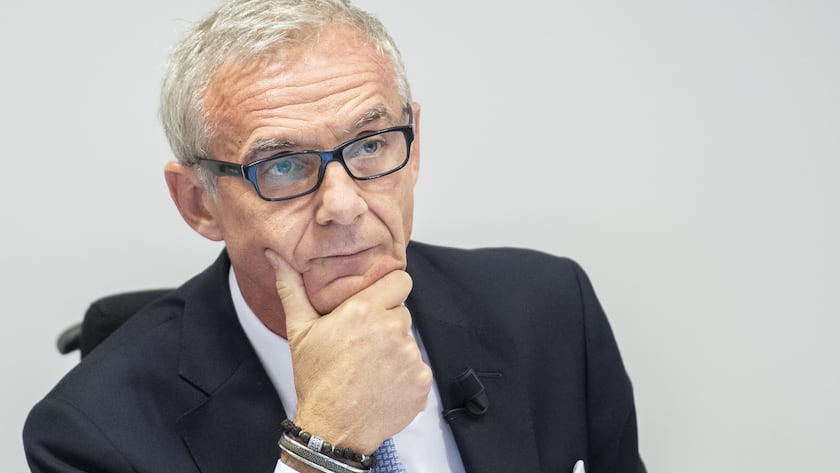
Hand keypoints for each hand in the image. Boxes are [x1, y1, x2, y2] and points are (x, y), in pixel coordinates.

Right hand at [265, 250, 432, 453]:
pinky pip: (418, 368)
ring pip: (409, 341)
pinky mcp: (420, 380)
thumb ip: (291, 289)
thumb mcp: (299, 331)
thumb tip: (276, 257)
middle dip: (388, 323)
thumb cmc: (315, 379)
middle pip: (403, 312)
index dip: (389, 291)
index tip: (377, 303)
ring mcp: (409, 356)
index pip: (401, 281)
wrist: (332, 429)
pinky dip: (405, 377)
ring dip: (395, 351)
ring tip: (371, 368)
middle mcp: (391, 329)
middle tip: (364, 344)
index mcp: (364, 310)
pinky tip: (382, 385)